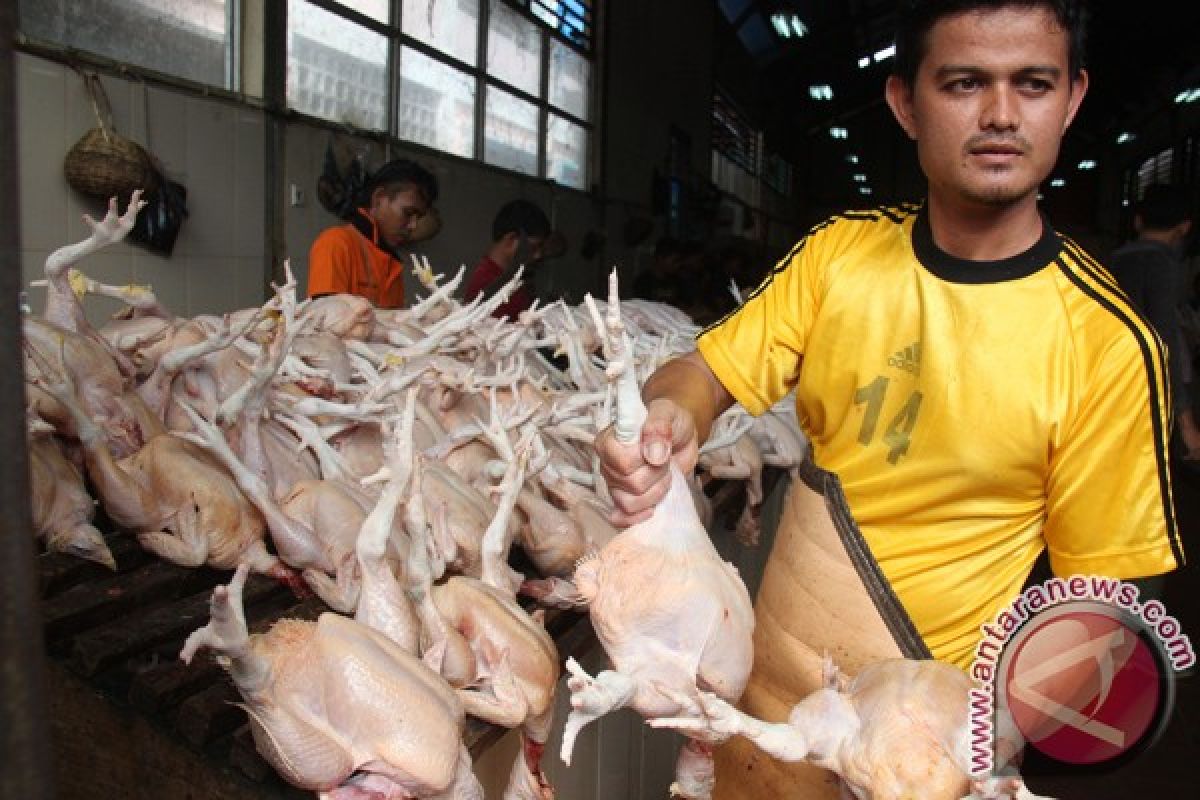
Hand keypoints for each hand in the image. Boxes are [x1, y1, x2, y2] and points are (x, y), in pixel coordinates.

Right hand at [597, 397, 698, 525]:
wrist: (681, 436)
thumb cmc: (670, 421)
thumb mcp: (668, 414)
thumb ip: (659, 428)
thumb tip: (653, 454)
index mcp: (609, 439)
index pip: (622, 462)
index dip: (645, 460)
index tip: (659, 448)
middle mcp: (607, 463)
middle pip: (631, 484)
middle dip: (657, 474)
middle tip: (665, 460)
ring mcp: (615, 483)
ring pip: (630, 503)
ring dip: (655, 492)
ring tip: (663, 475)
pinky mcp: (625, 499)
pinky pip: (624, 517)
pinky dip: (640, 515)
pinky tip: (653, 506)